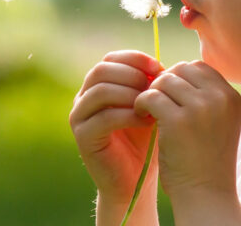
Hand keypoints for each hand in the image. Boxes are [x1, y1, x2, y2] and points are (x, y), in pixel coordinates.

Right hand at [70, 50, 162, 213]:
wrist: (135, 181)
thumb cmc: (145, 142)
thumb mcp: (148, 107)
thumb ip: (149, 86)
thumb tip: (160, 66)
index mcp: (97, 86)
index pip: (110, 59)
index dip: (134, 59)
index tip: (159, 67)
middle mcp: (83, 98)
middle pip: (101, 70)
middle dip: (132, 74)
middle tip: (155, 86)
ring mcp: (80, 117)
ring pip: (101, 91)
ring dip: (130, 94)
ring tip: (151, 104)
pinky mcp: (83, 137)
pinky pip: (104, 118)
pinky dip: (128, 116)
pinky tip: (147, 122)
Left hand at [133, 61, 240, 204]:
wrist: (205, 194)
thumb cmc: (206, 160)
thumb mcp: (216, 122)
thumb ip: (203, 96)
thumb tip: (172, 72)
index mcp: (231, 97)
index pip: (198, 67)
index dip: (179, 78)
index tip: (170, 96)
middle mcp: (219, 98)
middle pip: (180, 69)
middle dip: (164, 83)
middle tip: (156, 103)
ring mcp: (200, 108)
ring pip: (163, 80)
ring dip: (151, 93)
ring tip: (148, 111)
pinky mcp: (177, 120)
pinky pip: (150, 96)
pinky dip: (141, 104)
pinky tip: (143, 117)